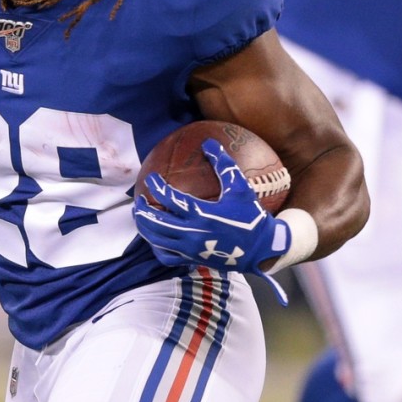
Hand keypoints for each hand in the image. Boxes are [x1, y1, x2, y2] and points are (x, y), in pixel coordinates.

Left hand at [133, 139, 292, 303]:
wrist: (261, 248)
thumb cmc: (251, 216)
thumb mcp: (240, 188)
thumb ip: (224, 165)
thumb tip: (208, 142)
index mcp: (203, 215)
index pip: (170, 199)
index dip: (157, 187)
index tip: (151, 178)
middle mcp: (193, 233)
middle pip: (156, 222)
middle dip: (143, 210)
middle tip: (139, 200)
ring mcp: (190, 249)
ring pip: (157, 240)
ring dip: (145, 227)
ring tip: (140, 215)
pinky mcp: (192, 260)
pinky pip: (166, 256)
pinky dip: (156, 246)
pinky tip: (154, 237)